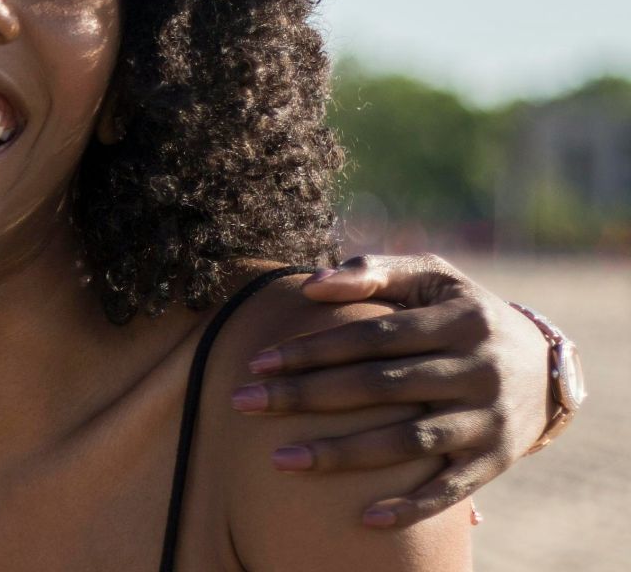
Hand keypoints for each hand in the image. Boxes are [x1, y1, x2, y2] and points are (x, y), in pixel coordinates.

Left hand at [231, 253, 552, 526]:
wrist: (547, 367)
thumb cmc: (464, 313)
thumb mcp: (432, 278)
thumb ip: (372, 271)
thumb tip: (311, 284)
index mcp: (458, 320)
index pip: (371, 335)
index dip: (313, 349)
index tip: (257, 363)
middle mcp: (476, 369)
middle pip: (379, 387)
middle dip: (306, 396)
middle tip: (242, 403)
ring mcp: (488, 419)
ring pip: (407, 441)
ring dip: (342, 453)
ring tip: (279, 460)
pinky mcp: (497, 460)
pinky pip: (452, 491)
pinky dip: (411, 506)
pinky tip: (365, 518)